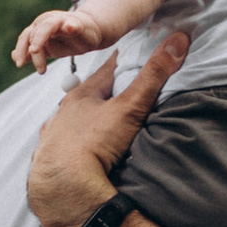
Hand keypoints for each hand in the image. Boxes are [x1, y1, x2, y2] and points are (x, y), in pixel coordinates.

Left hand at [12, 9, 105, 73]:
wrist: (90, 33)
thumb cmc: (68, 41)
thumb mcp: (49, 49)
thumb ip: (33, 53)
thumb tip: (14, 56)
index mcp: (39, 29)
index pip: (25, 38)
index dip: (21, 50)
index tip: (19, 64)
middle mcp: (47, 22)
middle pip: (34, 33)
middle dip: (32, 50)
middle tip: (36, 67)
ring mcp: (62, 21)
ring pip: (47, 27)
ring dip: (40, 39)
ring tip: (35, 50)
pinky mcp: (77, 24)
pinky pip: (72, 24)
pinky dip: (71, 26)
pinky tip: (71, 29)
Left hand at [24, 30, 188, 226]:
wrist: (62, 186)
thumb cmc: (93, 143)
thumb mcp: (129, 107)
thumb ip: (153, 76)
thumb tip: (178, 40)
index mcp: (81, 95)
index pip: (105, 71)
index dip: (120, 64)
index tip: (128, 57)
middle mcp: (62, 112)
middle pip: (87, 97)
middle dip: (101, 94)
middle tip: (116, 91)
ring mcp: (53, 136)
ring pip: (71, 121)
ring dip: (84, 120)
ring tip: (97, 122)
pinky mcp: (48, 160)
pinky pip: (60, 147)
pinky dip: (71, 145)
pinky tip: (75, 150)